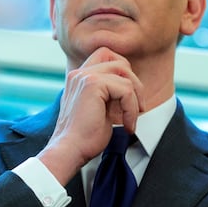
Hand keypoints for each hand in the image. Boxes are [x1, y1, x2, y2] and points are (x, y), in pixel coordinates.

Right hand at [38, 47, 144, 184]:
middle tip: (137, 106)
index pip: (105, 56)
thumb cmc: (83, 137)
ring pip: (125, 74)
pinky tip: (127, 126)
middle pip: (118, 60)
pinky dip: (132, 109)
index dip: (123, 72)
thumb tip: (128, 90)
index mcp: (78, 78)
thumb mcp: (97, 109)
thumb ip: (107, 95)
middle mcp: (79, 73)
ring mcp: (85, 77)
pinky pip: (126, 89)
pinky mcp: (93, 84)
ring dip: (135, 98)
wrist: (70, 150)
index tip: (128, 97)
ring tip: (132, 118)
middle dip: (134, 82)